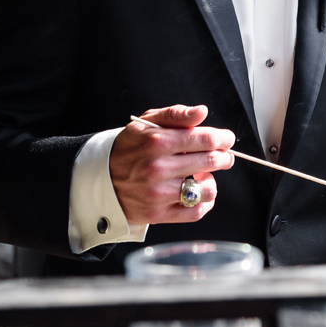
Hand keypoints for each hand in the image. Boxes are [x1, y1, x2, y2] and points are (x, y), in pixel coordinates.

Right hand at [109, 105, 234, 224]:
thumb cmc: (129, 148)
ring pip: (207, 190)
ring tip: (204, 175)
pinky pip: (195, 212)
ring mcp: (158, 194)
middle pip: (210, 162)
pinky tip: (198, 192)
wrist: (99, 179)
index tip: (226, 139)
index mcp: (157, 142)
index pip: (206, 139)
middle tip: (222, 156)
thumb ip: (176, 115)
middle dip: (223, 157)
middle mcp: (158, 168)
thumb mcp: (146, 123)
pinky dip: (204, 203)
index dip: (223, 138)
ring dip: (211, 181)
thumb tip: (202, 112)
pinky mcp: (157, 214)